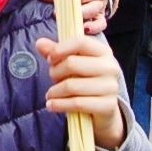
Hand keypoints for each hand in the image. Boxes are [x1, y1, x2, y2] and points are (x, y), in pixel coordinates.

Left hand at [37, 34, 125, 149]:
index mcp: (103, 51)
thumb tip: (40, 43)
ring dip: (54, 91)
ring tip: (50, 94)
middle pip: (72, 64)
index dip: (60, 49)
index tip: (49, 58)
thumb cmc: (84, 80)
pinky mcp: (108, 105)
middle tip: (52, 78)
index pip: (80, 42)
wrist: (102, 108)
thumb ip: (56, 51)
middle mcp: (110, 67)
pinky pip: (77, 103)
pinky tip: (52, 105)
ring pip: (72, 86)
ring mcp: (111, 87)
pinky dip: (59, 104)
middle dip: (55, 72)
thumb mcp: (71, 63)